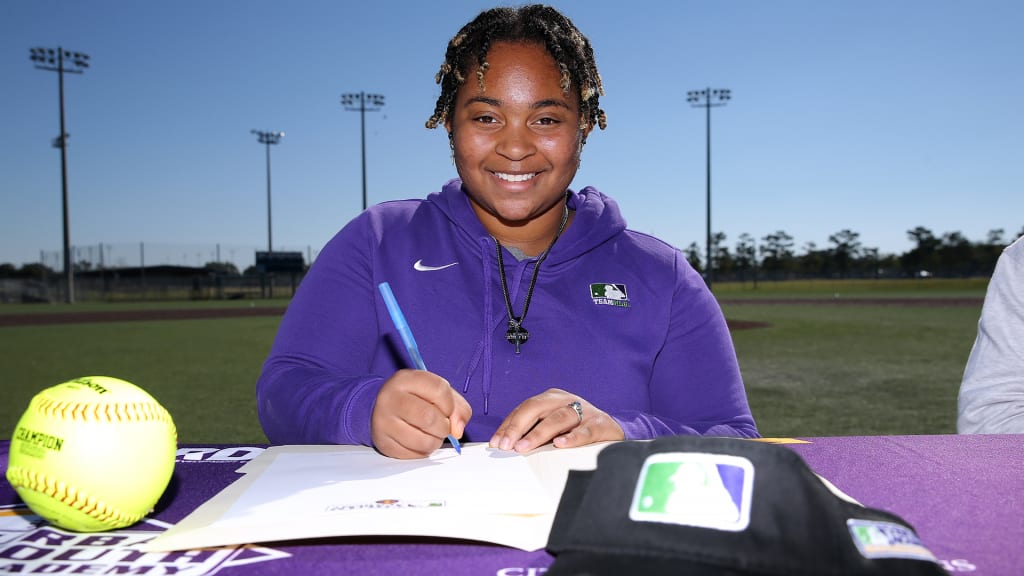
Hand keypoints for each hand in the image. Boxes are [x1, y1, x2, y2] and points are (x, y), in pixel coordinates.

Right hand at [371, 369, 471, 458]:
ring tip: (430, 434)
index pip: (439, 390)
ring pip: (423, 441)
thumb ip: (457, 407)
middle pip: (429, 418)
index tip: (447, 410)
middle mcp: (390, 398)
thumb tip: (457, 430)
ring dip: (435, 442)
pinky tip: (418, 441)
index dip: (450, 405)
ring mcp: (383, 422)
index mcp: (405, 379)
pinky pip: (414, 455)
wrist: (383, 410)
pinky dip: (423, 452)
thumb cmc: (415, 399)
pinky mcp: (384, 444)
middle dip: (444, 427)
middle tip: (442, 426)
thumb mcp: (437, 392)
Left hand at [489, 388, 623, 452]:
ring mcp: (584, 410)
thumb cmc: (576, 430)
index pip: (524, 408)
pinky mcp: (601, 424)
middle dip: (518, 426)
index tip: (496, 442)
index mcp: (551, 398)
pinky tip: (560, 444)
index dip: (508, 425)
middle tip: (506, 445)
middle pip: (537, 408)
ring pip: (558, 418)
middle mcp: (565, 400)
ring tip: (524, 447)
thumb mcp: (552, 427)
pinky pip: (585, 430)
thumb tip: (505, 445)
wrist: (612, 430)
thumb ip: (532, 432)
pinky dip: (572, 437)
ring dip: (539, 433)